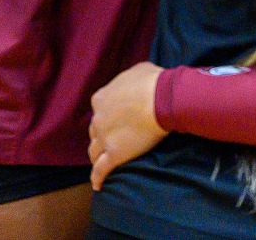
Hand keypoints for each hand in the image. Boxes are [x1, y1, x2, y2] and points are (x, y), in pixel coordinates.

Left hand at [90, 62, 167, 189]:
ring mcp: (104, 138)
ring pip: (94, 152)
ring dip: (97, 156)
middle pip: (95, 132)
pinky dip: (97, 178)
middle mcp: (98, 119)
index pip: (99, 111)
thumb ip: (128, 80)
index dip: (107, 116)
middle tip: (113, 139)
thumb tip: (133, 82)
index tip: (116, 120)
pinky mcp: (114, 154)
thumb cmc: (153, 82)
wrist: (161, 99)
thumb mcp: (137, 71)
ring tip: (102, 162)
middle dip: (101, 135)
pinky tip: (98, 185)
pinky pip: (101, 170)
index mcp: (101, 98)